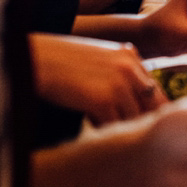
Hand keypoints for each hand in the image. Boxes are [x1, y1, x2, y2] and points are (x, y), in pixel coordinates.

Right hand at [30, 34, 163, 124]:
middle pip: (149, 106)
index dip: (148, 110)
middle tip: (125, 132)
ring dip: (117, 126)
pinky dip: (102, 129)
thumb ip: (118, 74)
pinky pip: (114, 125)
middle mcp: (129, 66)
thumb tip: (133, 105)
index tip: (140, 123)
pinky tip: (89, 122)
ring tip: (98, 122)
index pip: (153, 89)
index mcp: (128, 54)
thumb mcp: (95, 59)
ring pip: (133, 118)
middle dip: (137, 121)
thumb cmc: (58, 62)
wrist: (33, 60)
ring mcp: (118, 83)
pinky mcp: (103, 100)